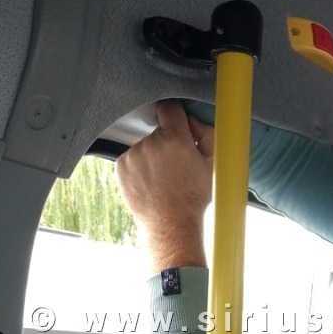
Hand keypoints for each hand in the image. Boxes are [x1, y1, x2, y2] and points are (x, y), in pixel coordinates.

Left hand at [117, 100, 214, 271]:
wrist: (171, 225)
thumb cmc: (193, 198)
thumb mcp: (211, 164)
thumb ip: (206, 134)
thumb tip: (193, 119)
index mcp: (175, 139)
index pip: (170, 108)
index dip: (176, 116)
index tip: (178, 126)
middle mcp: (151, 144)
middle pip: (158, 131)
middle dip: (167, 142)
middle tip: (176, 165)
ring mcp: (133, 155)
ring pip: (145, 145)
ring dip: (152, 155)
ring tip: (163, 178)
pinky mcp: (121, 166)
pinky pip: (132, 158)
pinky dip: (140, 166)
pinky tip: (151, 182)